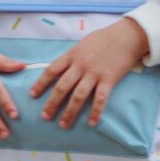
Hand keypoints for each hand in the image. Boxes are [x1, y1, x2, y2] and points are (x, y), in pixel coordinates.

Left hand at [29, 18, 149, 129]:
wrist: (126, 35)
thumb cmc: (104, 38)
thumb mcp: (83, 43)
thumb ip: (72, 57)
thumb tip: (61, 69)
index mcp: (72, 55)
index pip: (51, 70)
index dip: (40, 83)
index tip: (33, 95)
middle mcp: (80, 65)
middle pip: (62, 86)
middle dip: (52, 103)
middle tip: (45, 116)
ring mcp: (94, 73)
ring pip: (78, 95)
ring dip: (70, 112)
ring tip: (63, 124)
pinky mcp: (109, 79)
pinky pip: (100, 98)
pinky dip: (96, 111)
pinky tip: (92, 123)